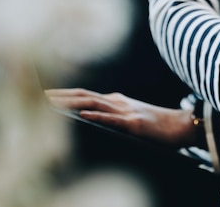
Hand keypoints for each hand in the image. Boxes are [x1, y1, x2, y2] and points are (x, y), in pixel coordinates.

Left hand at [45, 88, 197, 147]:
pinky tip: (83, 116)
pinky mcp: (136, 124)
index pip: (84, 94)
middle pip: (83, 95)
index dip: (62, 93)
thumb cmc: (158, 125)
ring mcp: (127, 112)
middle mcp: (119, 102)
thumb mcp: (132, 116)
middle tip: (37, 94)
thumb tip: (89, 117)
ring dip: (70, 102)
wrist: (182, 126)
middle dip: (59, 95)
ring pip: (94, 103)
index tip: (41, 93)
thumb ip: (113, 115)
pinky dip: (96, 116)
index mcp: (117, 101)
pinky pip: (113, 119)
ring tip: (51, 102)